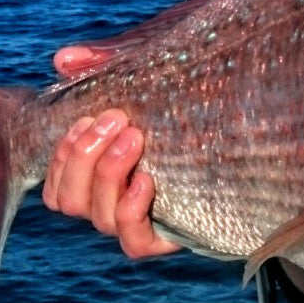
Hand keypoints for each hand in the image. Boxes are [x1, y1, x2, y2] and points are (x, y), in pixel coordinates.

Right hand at [40, 46, 178, 258]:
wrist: (246, 109)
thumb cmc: (188, 88)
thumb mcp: (145, 69)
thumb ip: (102, 63)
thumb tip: (62, 60)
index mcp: (102, 174)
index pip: (57, 188)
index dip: (61, 159)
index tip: (85, 119)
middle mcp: (116, 201)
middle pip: (70, 202)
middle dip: (85, 157)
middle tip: (117, 119)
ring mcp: (142, 221)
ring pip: (100, 219)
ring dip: (108, 174)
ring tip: (135, 137)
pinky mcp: (170, 236)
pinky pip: (134, 243)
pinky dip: (131, 211)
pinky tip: (146, 179)